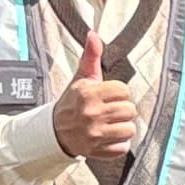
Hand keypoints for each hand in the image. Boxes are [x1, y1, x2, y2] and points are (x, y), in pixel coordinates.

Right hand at [51, 27, 140, 160]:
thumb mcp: (80, 79)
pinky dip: (118, 144)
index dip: (120, 93)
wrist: (55, 131)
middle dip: (123, 110)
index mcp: (89, 94)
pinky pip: (123, 147)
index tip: (110, 96)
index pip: (124, 91)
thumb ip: (90, 57)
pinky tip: (108, 137)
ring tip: (111, 124)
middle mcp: (91, 114)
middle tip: (110, 111)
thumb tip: (93, 35)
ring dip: (123, 128)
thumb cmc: (72, 102)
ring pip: (129, 129)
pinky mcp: (97, 150)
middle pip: (130, 110)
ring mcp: (94, 134)